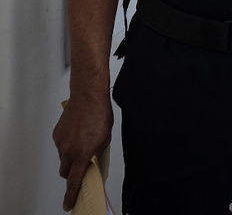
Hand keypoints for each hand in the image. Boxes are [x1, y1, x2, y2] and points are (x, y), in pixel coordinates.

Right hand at [53, 93, 112, 210]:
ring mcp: (60, 142)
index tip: (68, 205)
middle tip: (81, 165)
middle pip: (66, 172)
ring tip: (83, 140)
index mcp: (83, 153)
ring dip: (71, 156)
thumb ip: (97, 152)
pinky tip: (77, 133)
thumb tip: (92, 161)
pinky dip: (68, 145)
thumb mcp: (105, 137)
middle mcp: (68, 150)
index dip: (71, 195)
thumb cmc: (100, 114)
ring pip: (63, 158)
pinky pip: (61, 146)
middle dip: (72, 173)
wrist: (87, 96)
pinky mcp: (56, 134)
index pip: (75, 180)